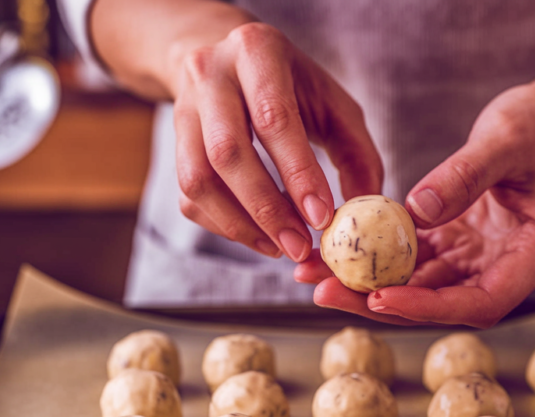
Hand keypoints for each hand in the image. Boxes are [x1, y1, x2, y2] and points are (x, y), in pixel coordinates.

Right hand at [171, 21, 382, 260]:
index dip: (297, 173)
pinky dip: (224, 225)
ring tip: (279, 247)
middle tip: (299, 246)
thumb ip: (356, 151)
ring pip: (198, 180)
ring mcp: (183, 110)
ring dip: (241, 225)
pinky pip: (189, 197)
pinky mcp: (174, 144)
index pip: (273, 118)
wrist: (224, 58)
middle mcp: (209, 75)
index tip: (321, 218)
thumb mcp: (332, 101)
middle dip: (266, 208)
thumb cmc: (290, 84)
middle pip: (227, 152)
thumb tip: (361, 208)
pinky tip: (258, 236)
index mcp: (256, 51)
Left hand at [296, 82, 534, 327]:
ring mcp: (481, 259)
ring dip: (368, 285)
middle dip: (380, 303)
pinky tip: (335, 251)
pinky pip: (413, 259)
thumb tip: (415, 211)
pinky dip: (376, 259)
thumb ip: (467, 173)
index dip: (429, 307)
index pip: (482, 301)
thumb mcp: (507, 137)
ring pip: (421, 287)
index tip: (379, 297)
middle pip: (442, 304)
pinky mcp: (459, 244)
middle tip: (322, 293)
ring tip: (313, 274)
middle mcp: (508, 267)